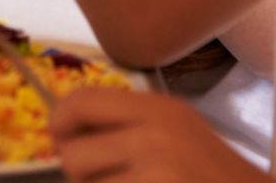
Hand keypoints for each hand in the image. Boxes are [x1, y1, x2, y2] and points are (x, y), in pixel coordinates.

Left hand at [53, 87, 267, 181]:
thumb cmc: (216, 179)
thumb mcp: (177, 134)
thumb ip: (126, 128)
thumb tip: (59, 135)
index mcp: (158, 110)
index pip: (80, 101)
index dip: (59, 124)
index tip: (61, 143)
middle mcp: (155, 136)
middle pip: (74, 155)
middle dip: (83, 178)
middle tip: (115, 181)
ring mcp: (159, 174)